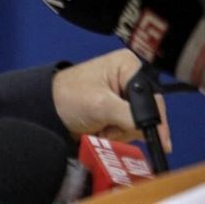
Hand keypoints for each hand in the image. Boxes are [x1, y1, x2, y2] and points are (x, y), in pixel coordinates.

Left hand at [52, 48, 171, 150]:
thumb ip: (130, 116)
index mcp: (127, 65)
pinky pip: (129, 130)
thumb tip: (152, 130)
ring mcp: (124, 96)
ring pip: (139, 125)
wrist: (47, 108)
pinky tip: (102, 131)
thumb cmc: (67, 96)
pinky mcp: (118, 111)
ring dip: (121, 133)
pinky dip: (117, 135)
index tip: (157, 139)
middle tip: (108, 127)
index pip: (153, 96)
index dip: (155, 119)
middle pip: (148, 113)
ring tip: (101, 127)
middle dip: (128, 126)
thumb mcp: (100, 105)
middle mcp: (129, 78)